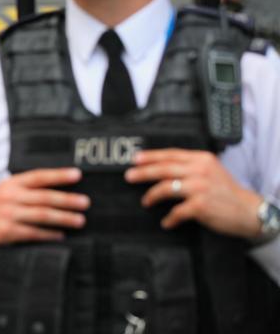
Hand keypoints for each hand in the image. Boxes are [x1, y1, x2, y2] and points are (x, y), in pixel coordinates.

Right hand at [0, 168, 88, 255]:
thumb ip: (24, 191)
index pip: (37, 176)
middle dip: (67, 200)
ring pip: (41, 215)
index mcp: (9, 184)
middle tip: (86, 203)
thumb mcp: (3, 194)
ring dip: (63, 218)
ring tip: (80, 220)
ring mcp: (6, 214)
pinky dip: (49, 234)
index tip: (78, 174)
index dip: (58, 175)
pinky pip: (33, 233)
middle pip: (43, 197)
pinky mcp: (5, 232)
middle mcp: (8, 196)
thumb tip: (57, 191)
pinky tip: (61, 235)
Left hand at [125, 148, 261, 238]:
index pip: (170, 154)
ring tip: (145, 201)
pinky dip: (169, 218)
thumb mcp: (211, 170)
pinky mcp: (200, 206)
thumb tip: (161, 165)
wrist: (248, 210)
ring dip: (152, 195)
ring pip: (166, 188)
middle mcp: (200, 171)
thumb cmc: (226, 191)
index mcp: (201, 159)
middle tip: (129, 176)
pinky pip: (177, 211)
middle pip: (164, 169)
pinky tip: (166, 222)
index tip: (135, 159)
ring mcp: (200, 188)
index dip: (151, 156)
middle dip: (143, 172)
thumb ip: (190, 166)